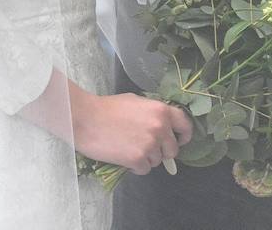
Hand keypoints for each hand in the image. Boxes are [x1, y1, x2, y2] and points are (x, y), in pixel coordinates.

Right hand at [71, 92, 192, 176]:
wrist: (86, 119)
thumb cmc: (108, 108)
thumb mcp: (136, 102)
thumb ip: (153, 113)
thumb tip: (163, 126)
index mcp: (161, 110)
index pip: (185, 125)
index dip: (184, 135)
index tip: (179, 140)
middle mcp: (160, 128)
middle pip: (172, 149)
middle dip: (161, 150)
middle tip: (146, 146)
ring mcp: (150, 144)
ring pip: (157, 161)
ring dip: (146, 158)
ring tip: (128, 148)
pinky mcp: (138, 159)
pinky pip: (144, 170)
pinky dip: (135, 166)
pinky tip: (123, 156)